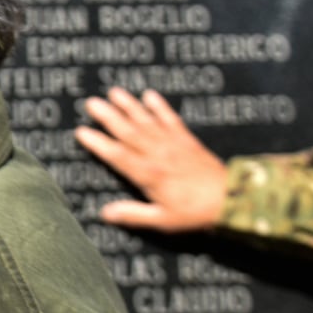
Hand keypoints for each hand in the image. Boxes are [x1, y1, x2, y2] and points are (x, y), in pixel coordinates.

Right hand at [74, 87, 227, 231]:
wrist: (230, 199)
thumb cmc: (194, 212)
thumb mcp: (161, 220)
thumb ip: (133, 214)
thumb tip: (105, 213)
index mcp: (149, 174)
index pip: (118, 155)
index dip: (98, 143)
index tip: (82, 132)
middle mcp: (158, 154)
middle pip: (129, 132)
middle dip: (109, 116)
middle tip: (92, 103)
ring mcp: (173, 144)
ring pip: (146, 121)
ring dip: (130, 106)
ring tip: (114, 92)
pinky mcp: (186, 140)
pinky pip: (170, 119)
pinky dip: (159, 106)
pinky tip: (149, 95)